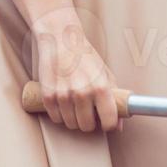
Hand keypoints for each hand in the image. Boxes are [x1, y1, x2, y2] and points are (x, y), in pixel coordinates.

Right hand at [29, 7, 123, 133]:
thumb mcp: (105, 74)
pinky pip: (56, 118)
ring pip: (70, 124)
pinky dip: (60, 114)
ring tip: (75, 105)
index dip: (108, 124)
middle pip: (87, 127)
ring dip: (73, 119)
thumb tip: (118, 126)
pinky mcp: (48, 96)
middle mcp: (82, 93)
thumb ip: (114, 100)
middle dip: (89, 122)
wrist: (60, 39)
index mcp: (101, 87)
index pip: (108, 122)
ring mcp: (63, 95)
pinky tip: (63, 102)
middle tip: (88, 112)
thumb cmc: (85, 56)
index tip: (105, 121)